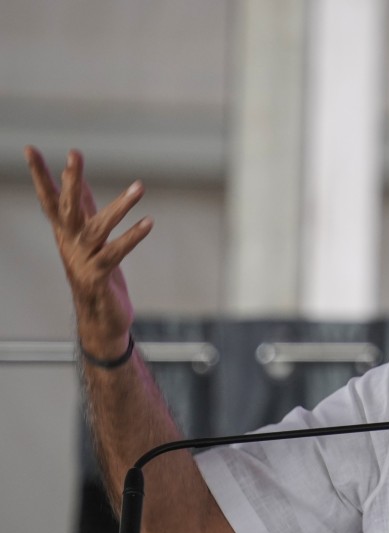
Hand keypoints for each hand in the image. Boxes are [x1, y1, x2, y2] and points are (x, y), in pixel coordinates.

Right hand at [25, 147, 152, 357]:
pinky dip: (132, 237)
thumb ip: (82, 210)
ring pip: (99, 228)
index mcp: (66, 233)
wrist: (100, 318)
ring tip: (139, 187)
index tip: (30, 148)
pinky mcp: (99, 276)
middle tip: (75, 154)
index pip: (49, 199)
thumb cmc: (96, 273)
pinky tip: (148, 222)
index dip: (40, 175)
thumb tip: (75, 180)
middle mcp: (70, 244)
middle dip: (70, 180)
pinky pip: (116, 253)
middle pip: (67, 207)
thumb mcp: (88, 238)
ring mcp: (83, 260)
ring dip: (120, 207)